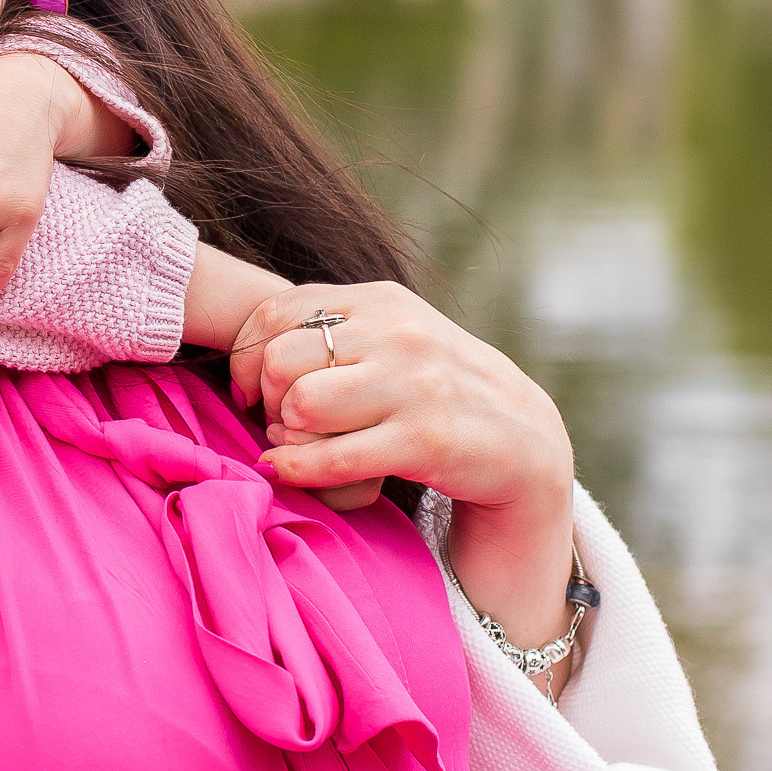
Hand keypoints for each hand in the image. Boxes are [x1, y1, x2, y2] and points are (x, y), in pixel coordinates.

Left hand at [228, 280, 574, 653]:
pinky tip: (284, 470)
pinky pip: (333, 456)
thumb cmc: (437, 388)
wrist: (524, 440)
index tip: (251, 389)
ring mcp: (415, 384)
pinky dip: (295, 468)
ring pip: (302, 403)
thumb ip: (333, 327)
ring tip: (294, 444)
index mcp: (381, 300)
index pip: (276, 312)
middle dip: (265, 398)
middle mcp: (398, 332)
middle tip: (277, 422)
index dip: (247, 355)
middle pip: (281, 359)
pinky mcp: (426, 439)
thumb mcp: (392, 337)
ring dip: (284, 433)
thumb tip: (252, 344)